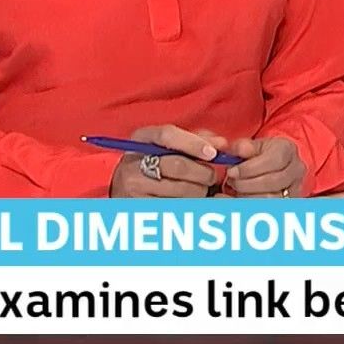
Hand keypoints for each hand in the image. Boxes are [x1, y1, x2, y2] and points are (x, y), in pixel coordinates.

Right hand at [108, 125, 226, 198]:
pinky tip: (191, 201)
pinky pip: (177, 207)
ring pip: (182, 190)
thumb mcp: (166, 145)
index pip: (167, 135)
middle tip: (211, 176)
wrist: (123, 189)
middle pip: (179, 165)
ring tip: (200, 189)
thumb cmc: (153, 163)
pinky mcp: (140, 209)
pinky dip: (191, 205)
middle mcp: (133, 164)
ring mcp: (134, 189)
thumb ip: (195, 139)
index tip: (213, 153)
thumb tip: (221, 144)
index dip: (193, 143)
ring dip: (200, 190)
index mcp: (140, 139)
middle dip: (203, 172)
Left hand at [223, 136, 304, 197]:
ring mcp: (295, 188)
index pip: (272, 161)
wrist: (277, 166)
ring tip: (237, 190)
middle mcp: (296, 169)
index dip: (249, 168)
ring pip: (271, 198)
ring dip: (248, 196)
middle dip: (246, 184)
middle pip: (272, 182)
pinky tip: (242, 199)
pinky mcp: (290, 203)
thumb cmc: (262, 154)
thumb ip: (243, 147)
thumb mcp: (252, 146)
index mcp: (287, 149)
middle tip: (232, 182)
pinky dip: (252, 205)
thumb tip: (235, 149)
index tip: (232, 172)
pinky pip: (270, 209)